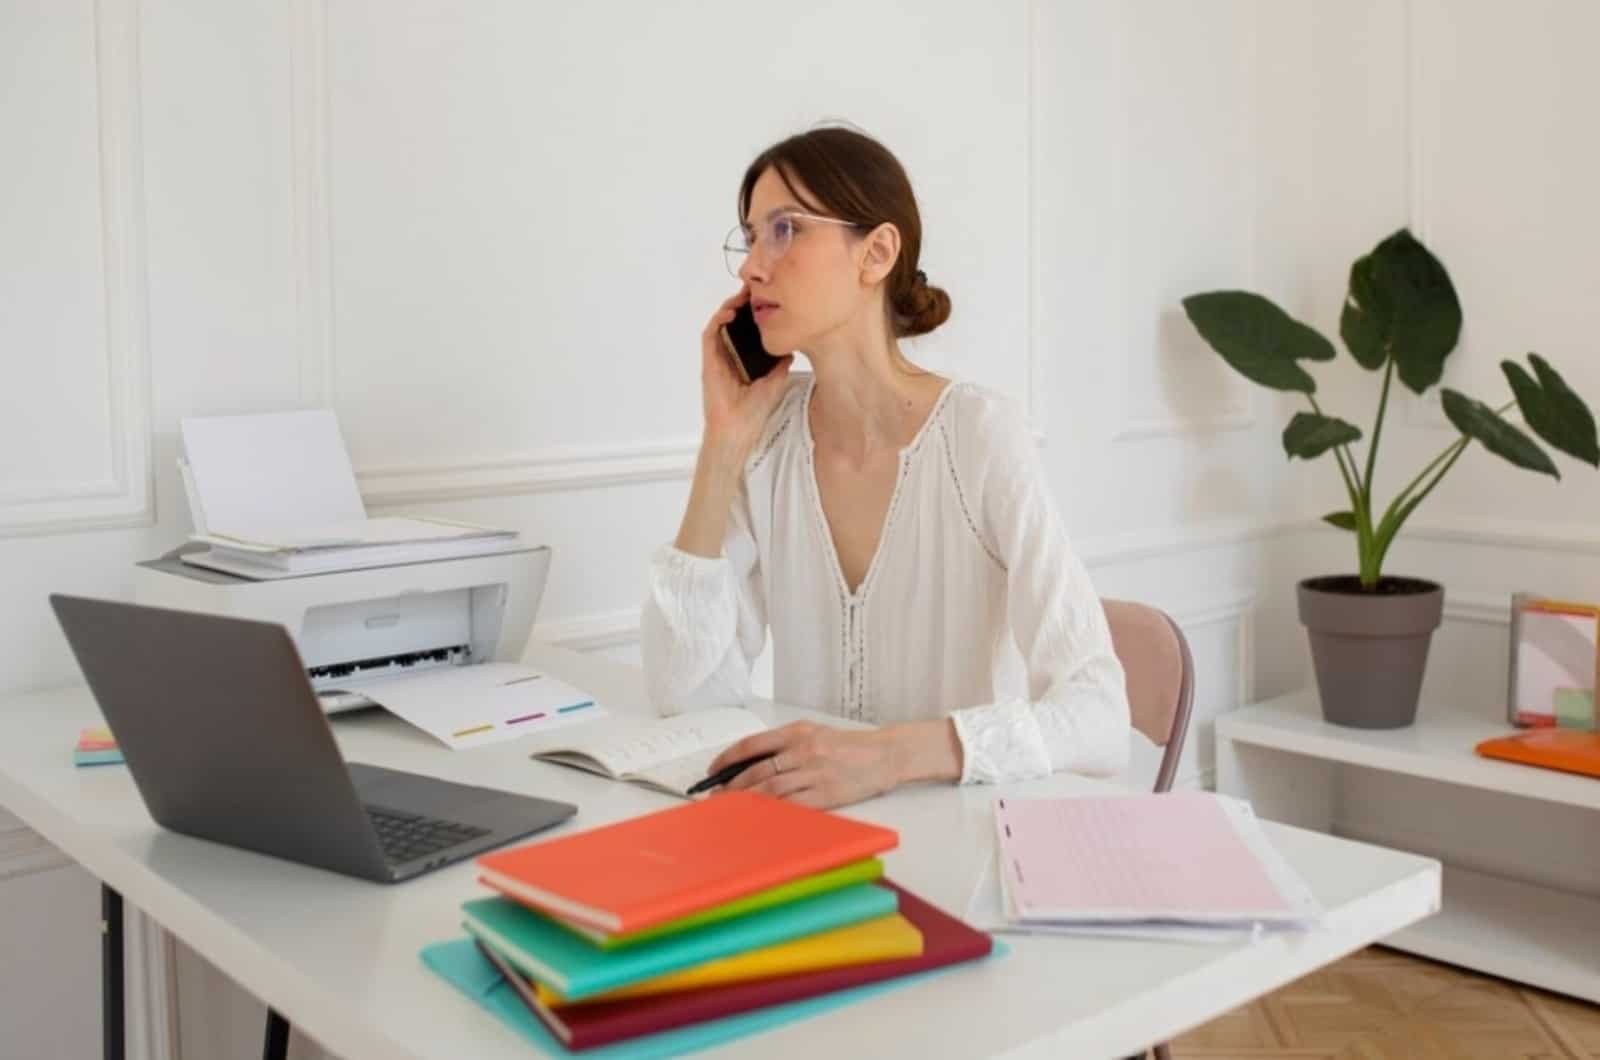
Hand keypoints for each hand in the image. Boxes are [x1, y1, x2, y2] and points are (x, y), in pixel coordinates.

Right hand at [699, 287, 792, 460]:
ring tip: (743, 296)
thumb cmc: (753, 412)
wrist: (738, 431)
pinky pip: (709, 336)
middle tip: (755, 288)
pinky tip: (730, 313)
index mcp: (743, 358)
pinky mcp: (709, 362)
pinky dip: (718, 322)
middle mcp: (729, 355)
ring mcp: (718, 358)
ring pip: (720, 324)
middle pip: (734, 321)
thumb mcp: (775, 383)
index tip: (767, 297)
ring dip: (730, 307)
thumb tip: (792, 348)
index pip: (747, 329)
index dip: (754, 312)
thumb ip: (781, 365)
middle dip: (742, 303)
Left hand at [707, 721, 899, 809]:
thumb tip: (750, 762)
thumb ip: (785, 744)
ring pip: (771, 789)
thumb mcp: (814, 733)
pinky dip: (773, 811)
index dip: (728, 759)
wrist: (884, 754)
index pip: (752, 745)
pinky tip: (760, 816)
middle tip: (716, 796)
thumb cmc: (848, 746)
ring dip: (747, 800)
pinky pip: (793, 805)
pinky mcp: (826, 794)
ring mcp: (815, 773)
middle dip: (732, 786)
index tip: (714, 771)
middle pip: (757, 771)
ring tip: (732, 808)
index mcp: (798, 732)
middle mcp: (804, 750)